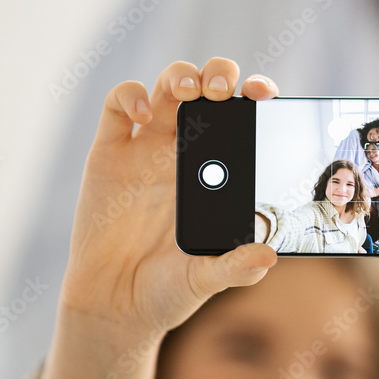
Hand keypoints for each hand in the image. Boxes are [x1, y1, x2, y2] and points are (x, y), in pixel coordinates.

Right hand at [59, 58, 279, 341]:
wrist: (115, 305)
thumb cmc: (168, 290)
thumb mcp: (206, 280)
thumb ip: (235, 268)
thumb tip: (268, 256)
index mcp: (222, 172)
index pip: (246, 118)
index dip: (257, 96)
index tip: (267, 94)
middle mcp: (188, 152)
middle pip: (209, 89)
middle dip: (220, 73)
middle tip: (225, 90)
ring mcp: (148, 148)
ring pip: (167, 87)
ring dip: (181, 75)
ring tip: (190, 91)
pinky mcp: (110, 153)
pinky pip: (118, 106)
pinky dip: (130, 96)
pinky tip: (142, 114)